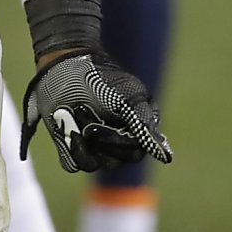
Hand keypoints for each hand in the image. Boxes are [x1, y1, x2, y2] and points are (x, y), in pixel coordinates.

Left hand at [19, 51, 173, 172]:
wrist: (64, 67)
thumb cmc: (101, 78)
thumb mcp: (127, 97)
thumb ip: (144, 125)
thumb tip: (166, 157)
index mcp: (139, 129)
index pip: (134, 152)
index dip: (117, 141)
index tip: (99, 123)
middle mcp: (120, 143)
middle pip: (114, 161)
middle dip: (97, 136)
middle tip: (83, 108)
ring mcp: (96, 148)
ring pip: (92, 164)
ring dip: (80, 140)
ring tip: (74, 112)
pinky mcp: (74, 150)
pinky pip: (73, 164)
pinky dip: (67, 146)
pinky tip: (64, 125)